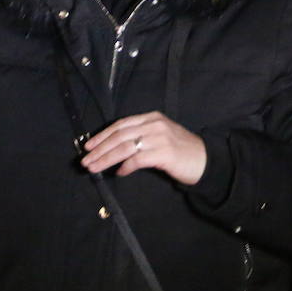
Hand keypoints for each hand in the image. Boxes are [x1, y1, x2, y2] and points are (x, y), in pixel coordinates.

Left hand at [81, 111, 207, 185]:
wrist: (205, 160)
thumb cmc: (180, 151)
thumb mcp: (159, 137)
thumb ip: (139, 139)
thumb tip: (113, 150)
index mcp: (151, 118)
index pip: (121, 124)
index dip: (102, 135)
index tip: (88, 146)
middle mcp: (154, 124)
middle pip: (119, 135)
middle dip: (100, 149)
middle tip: (86, 161)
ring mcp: (160, 137)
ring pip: (125, 147)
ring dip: (106, 159)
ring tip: (94, 168)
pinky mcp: (164, 153)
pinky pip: (138, 159)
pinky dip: (126, 166)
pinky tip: (119, 173)